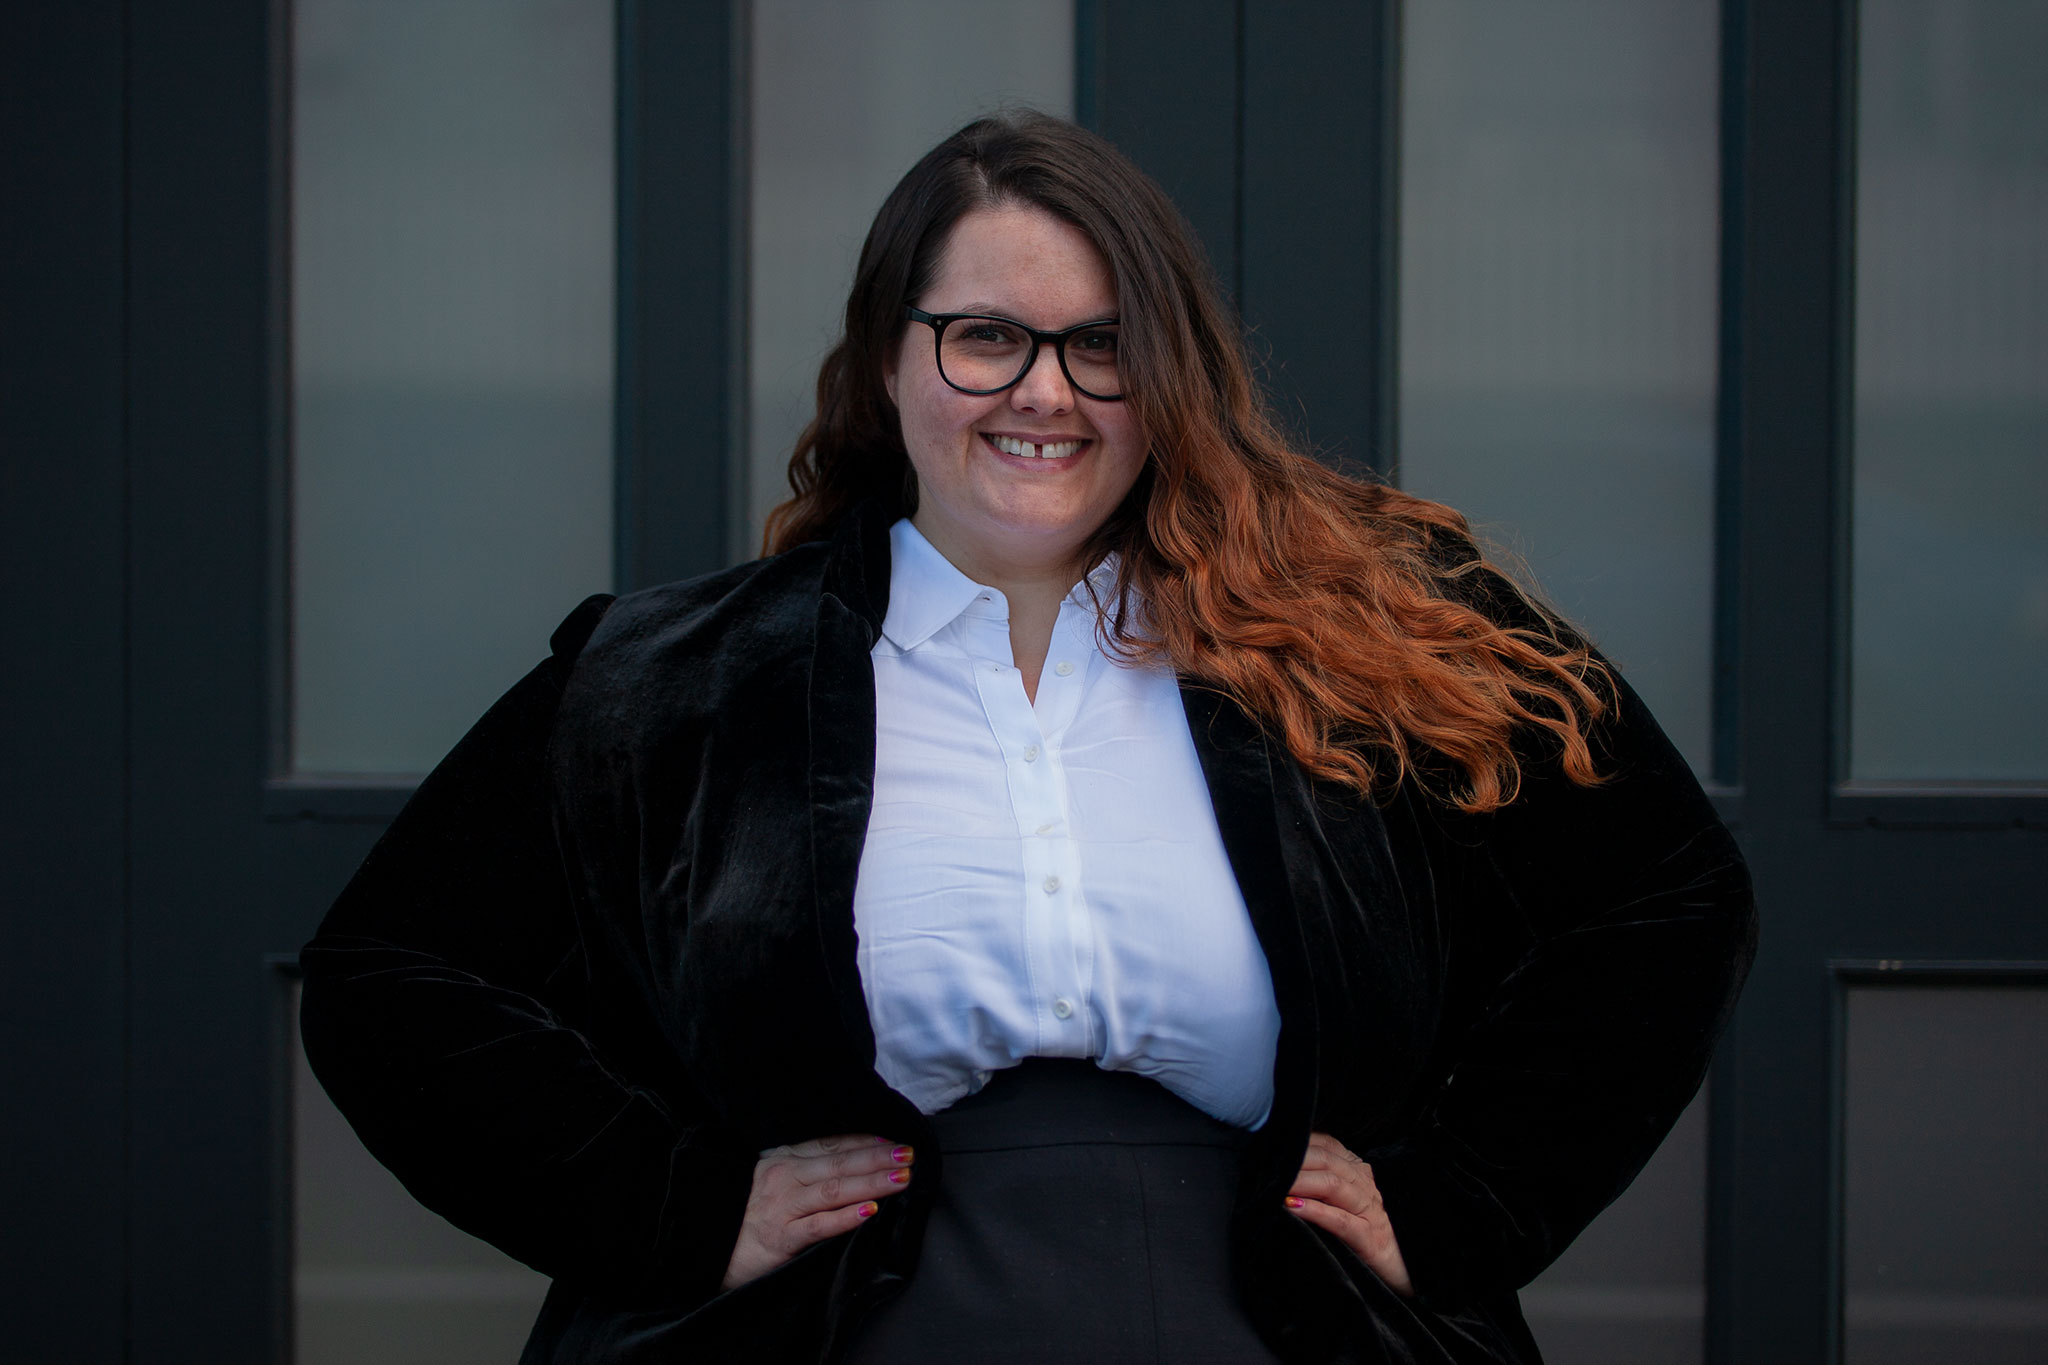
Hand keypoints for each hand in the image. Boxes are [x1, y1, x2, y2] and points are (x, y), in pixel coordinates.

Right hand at [721, 1134, 914, 1290]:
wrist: (706, 1249)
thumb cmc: (746, 1217)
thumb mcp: (773, 1182)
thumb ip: (806, 1171)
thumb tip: (854, 1163)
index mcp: (785, 1159)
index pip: (832, 1144)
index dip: (866, 1141)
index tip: (894, 1140)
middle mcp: (784, 1177)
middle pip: (840, 1163)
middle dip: (878, 1158)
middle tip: (908, 1154)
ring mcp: (782, 1206)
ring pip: (835, 1189)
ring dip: (872, 1182)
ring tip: (901, 1178)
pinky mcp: (780, 1237)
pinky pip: (819, 1225)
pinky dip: (846, 1216)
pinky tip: (869, 1210)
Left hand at [1285, 1131, 1412, 1297]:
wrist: (1397, 1269)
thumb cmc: (1358, 1233)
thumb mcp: (1338, 1200)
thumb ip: (1317, 1181)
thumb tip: (1277, 1170)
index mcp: (1357, 1171)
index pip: (1326, 1145)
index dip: (1298, 1144)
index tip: (1270, 1147)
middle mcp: (1364, 1185)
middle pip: (1326, 1161)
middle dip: (1294, 1161)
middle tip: (1265, 1165)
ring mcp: (1369, 1210)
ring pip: (1333, 1185)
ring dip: (1300, 1182)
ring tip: (1275, 1185)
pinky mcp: (1369, 1238)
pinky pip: (1341, 1220)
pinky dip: (1315, 1211)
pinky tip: (1293, 1208)